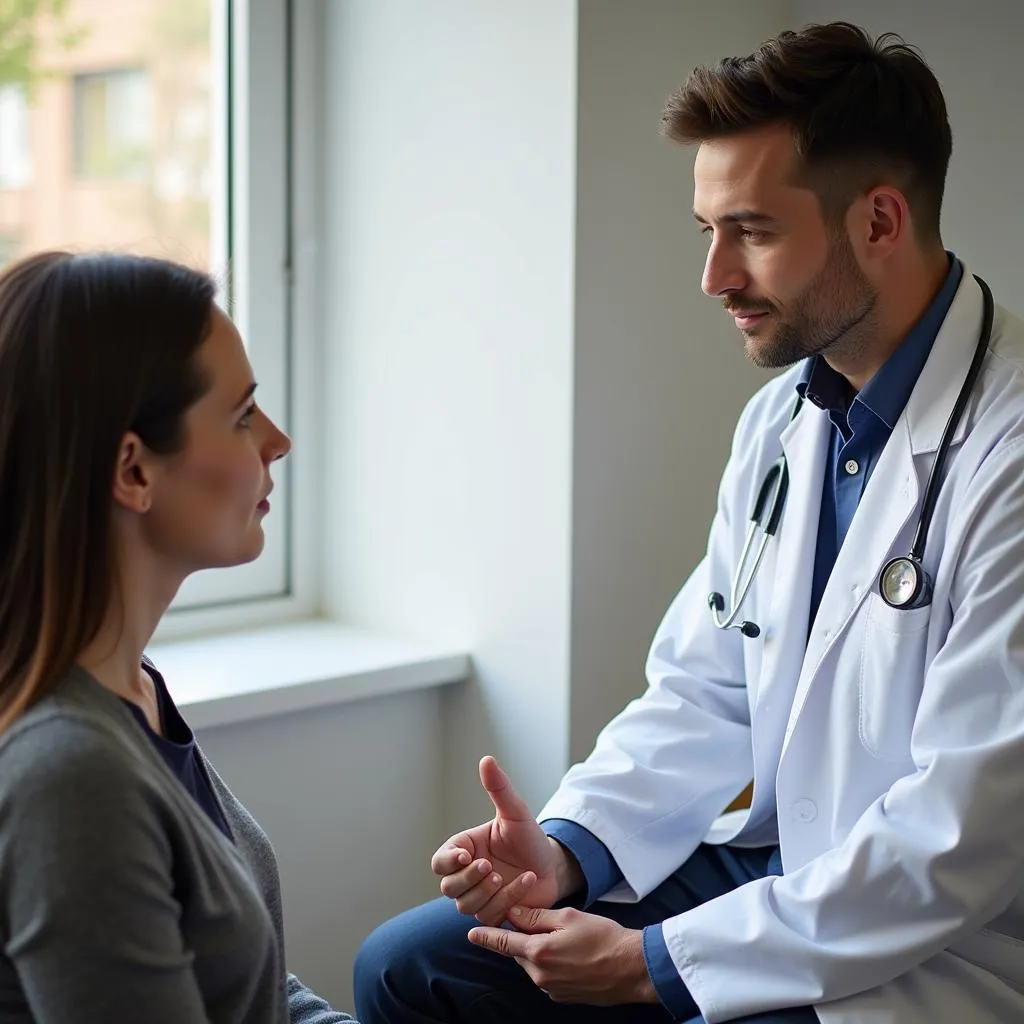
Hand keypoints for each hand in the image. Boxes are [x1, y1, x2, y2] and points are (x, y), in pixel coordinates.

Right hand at [431, 756, 571, 924]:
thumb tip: (486, 760)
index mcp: (464, 850)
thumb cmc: (529, 838)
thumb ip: (499, 788)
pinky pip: (491, 916)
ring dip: (488, 893)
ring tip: (509, 875)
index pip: (440, 862)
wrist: (552, 865)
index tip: (465, 856)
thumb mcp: (515, 812)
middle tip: (491, 867)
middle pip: (449, 888)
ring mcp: (479, 898)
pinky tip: (527, 881)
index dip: (447, 862)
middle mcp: (467, 876)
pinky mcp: (495, 915)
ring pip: (466, 906)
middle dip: (468, 879)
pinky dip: (509, 899)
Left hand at [467, 905, 657, 1005]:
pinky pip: (548, 976)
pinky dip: (552, 964)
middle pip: (519, 952)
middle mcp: (540, 975)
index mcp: (539, 952)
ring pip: (534, 964)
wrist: (631, 968)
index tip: (471, 933)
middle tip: (542, 923)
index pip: (504, 943)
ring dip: (540, 951)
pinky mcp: (563, 997)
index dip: (486, 936)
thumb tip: (512, 912)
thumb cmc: (602, 937)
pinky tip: (573, 955)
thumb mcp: (568, 917)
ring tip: (566, 939)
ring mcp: (552, 989)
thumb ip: (536, 916)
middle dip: (523, 938)